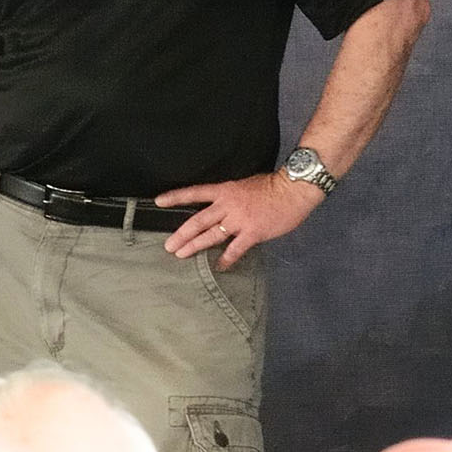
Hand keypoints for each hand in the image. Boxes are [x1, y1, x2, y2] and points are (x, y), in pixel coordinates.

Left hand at [158, 171, 322, 268]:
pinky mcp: (253, 232)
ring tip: (181, 254)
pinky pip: (236, 249)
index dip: (176, 197)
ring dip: (195, 246)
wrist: (293, 190)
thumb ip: (229, 196)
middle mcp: (227, 205)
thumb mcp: (243, 184)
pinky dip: (226, 259)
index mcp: (224, 191)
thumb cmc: (271, 185)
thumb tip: (219, 207)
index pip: (195, 193)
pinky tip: (218, 266)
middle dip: (181, 234)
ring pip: (212, 235)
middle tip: (168, 245)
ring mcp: (239, 220)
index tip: (158, 202)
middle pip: (198, 220)